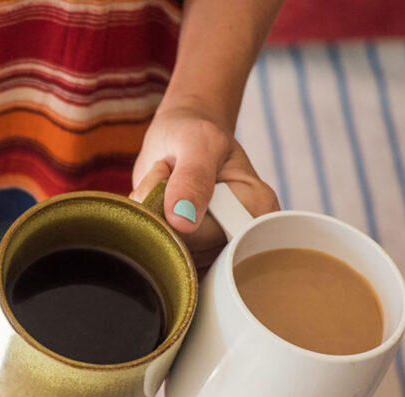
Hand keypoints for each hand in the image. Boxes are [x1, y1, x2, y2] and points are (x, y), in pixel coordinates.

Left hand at [130, 106, 278, 267]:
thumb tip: (182, 222)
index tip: (170, 173)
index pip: (209, 237)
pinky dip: (147, 228)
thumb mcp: (196, 142)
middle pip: (185, 250)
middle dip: (159, 212)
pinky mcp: (193, 253)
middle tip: (166, 176)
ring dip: (151, 217)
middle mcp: (241, 236)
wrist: (181, 139)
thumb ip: (192, 177)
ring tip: (165, 187)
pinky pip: (159, 255)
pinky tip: (159, 205)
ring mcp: (215, 249)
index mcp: (257, 209)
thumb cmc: (194, 134)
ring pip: (167, 253)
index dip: (173, 212)